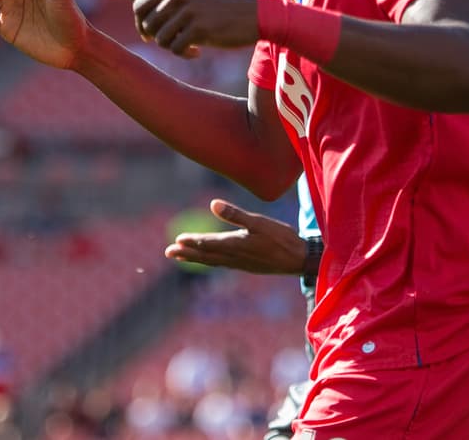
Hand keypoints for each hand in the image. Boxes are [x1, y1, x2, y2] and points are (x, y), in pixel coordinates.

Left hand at [133, 0, 258, 56]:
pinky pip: (177, 48)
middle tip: (176, 40)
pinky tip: (197, 51)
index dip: (142, 24)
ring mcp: (189, 10)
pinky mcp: (200, 29)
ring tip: (187, 45)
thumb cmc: (219, 2)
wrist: (254, 14)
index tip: (155, 33)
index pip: (139, 6)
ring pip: (161, 39)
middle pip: (148, 25)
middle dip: (158, 38)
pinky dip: (185, 54)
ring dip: (172, 47)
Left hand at [164, 198, 306, 274]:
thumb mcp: (259, 222)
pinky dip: (209, 260)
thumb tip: (213, 204)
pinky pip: (222, 263)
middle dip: (187, 253)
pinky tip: (208, 258)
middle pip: (206, 255)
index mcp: (236, 245)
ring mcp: (240, 263)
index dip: (192, 241)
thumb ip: (235, 214)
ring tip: (180, 256)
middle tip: (168, 252)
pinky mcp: (246, 265)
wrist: (300, 259)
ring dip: (195, 258)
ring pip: (212, 261)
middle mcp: (235, 256)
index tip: (177, 240)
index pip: (208, 243)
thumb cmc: (282, 238)